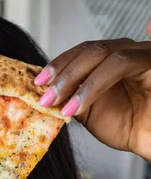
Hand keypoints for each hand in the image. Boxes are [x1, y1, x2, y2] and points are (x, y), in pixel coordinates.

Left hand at [34, 21, 150, 162]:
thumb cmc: (129, 127)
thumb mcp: (89, 111)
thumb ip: (69, 96)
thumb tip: (41, 92)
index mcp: (111, 59)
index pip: (80, 53)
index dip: (58, 65)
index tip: (37, 84)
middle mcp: (127, 51)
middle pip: (89, 50)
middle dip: (63, 74)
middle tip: (46, 97)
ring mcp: (141, 54)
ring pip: (104, 55)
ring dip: (77, 80)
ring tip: (64, 107)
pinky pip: (123, 63)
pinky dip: (96, 84)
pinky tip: (79, 101)